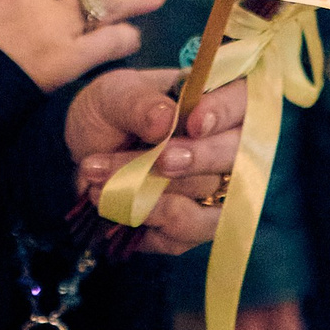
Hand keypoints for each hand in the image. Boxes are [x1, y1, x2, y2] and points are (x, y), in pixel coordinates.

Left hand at [67, 68, 247, 255]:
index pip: (242, 99)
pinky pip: (186, 234)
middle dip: (197, 160)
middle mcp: (225, 145)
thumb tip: (165, 120)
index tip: (194, 123)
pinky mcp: (194, 225)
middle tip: (160, 160)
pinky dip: (147, 221)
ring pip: (211, 199)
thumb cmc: (110, 111)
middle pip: (236, 156)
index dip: (226, 112)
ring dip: (157, 195)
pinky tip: (112, 204)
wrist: (87, 150)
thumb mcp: (114, 94)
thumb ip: (138, 103)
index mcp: (214, 97)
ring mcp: (214, 189)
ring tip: (105, 182)